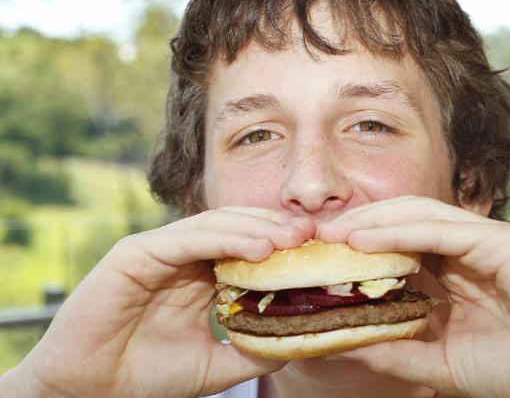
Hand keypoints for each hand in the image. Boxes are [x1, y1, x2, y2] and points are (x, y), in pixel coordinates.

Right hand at [10, 207, 313, 397]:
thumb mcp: (217, 363)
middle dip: (277, 228)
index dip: (283, 244)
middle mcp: (184, 257)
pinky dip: (225, 239)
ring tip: (292, 239)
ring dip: (257, 228)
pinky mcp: (137, 253)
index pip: (248, 245)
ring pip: (216, 226)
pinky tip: (260, 248)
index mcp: (201, 276)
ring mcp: (160, 250)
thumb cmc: (148, 376)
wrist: (91, 392)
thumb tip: (300, 338)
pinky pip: (187, 238)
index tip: (320, 249)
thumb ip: (254, 348)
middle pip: (238, 227)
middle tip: (314, 235)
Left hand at [318, 196, 509, 397]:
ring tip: (333, 234)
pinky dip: (402, 230)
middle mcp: (459, 248)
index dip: (353, 243)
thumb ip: (391, 350)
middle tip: (314, 235)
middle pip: (398, 219)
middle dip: (355, 224)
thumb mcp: (433, 362)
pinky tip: (366, 240)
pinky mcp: (501, 242)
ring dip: (371, 221)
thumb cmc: (508, 369)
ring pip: (416, 214)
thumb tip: (340, 341)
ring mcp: (481, 240)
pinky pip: (443, 229)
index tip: (314, 253)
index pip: (392, 242)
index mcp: (445, 269)